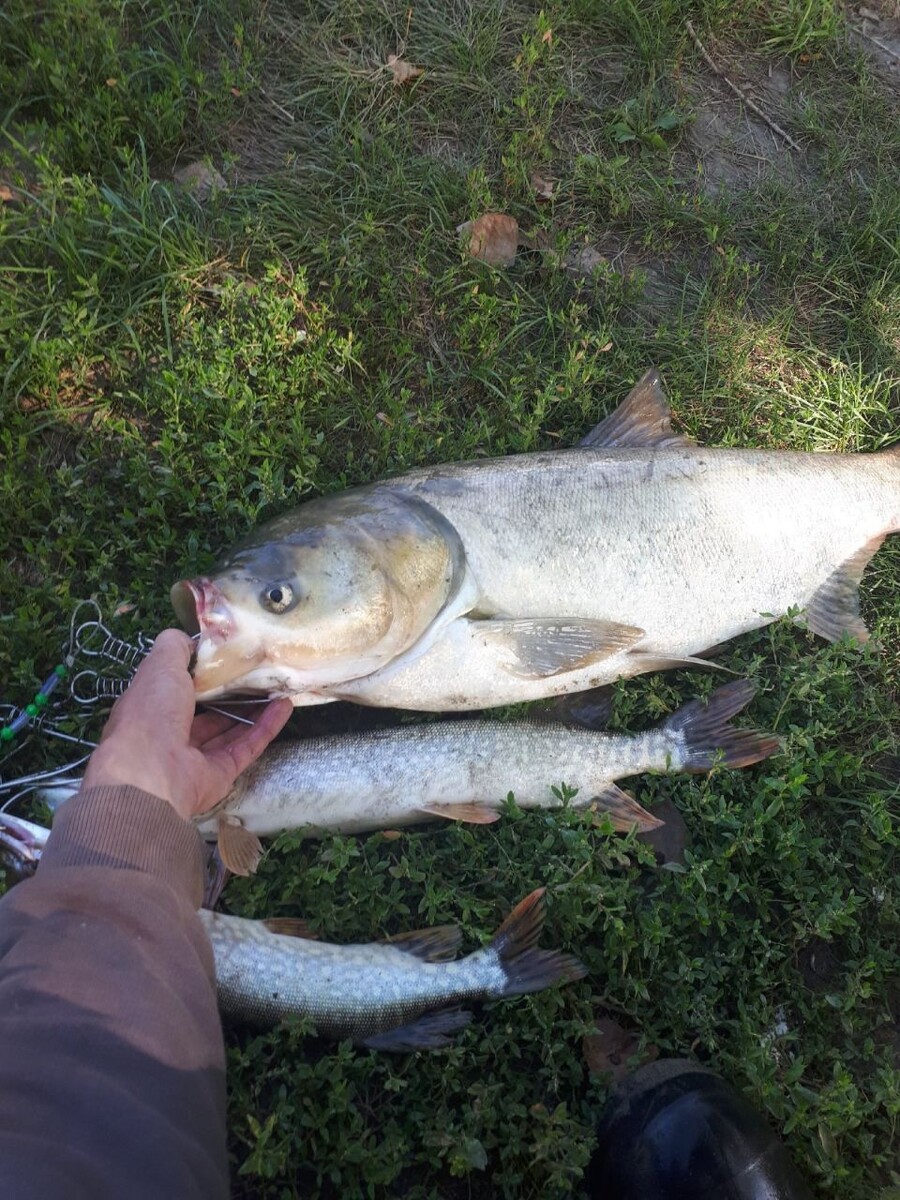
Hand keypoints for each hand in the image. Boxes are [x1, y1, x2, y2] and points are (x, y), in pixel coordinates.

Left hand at [82, 628, 292, 820]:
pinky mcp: (221, 773)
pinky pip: (247, 746)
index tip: (224, 654)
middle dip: (230, 692)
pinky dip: (266, 727)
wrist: (152, 772)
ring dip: (253, 708)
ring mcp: (196, 757)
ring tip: (277, 686)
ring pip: (229, 729)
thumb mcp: (160, 666)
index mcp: (151, 708)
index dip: (198, 672)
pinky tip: (285, 707)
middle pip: (206, 711)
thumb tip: (188, 639)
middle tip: (257, 670)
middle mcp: (171, 734)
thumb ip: (174, 648)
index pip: (176, 688)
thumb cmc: (151, 712)